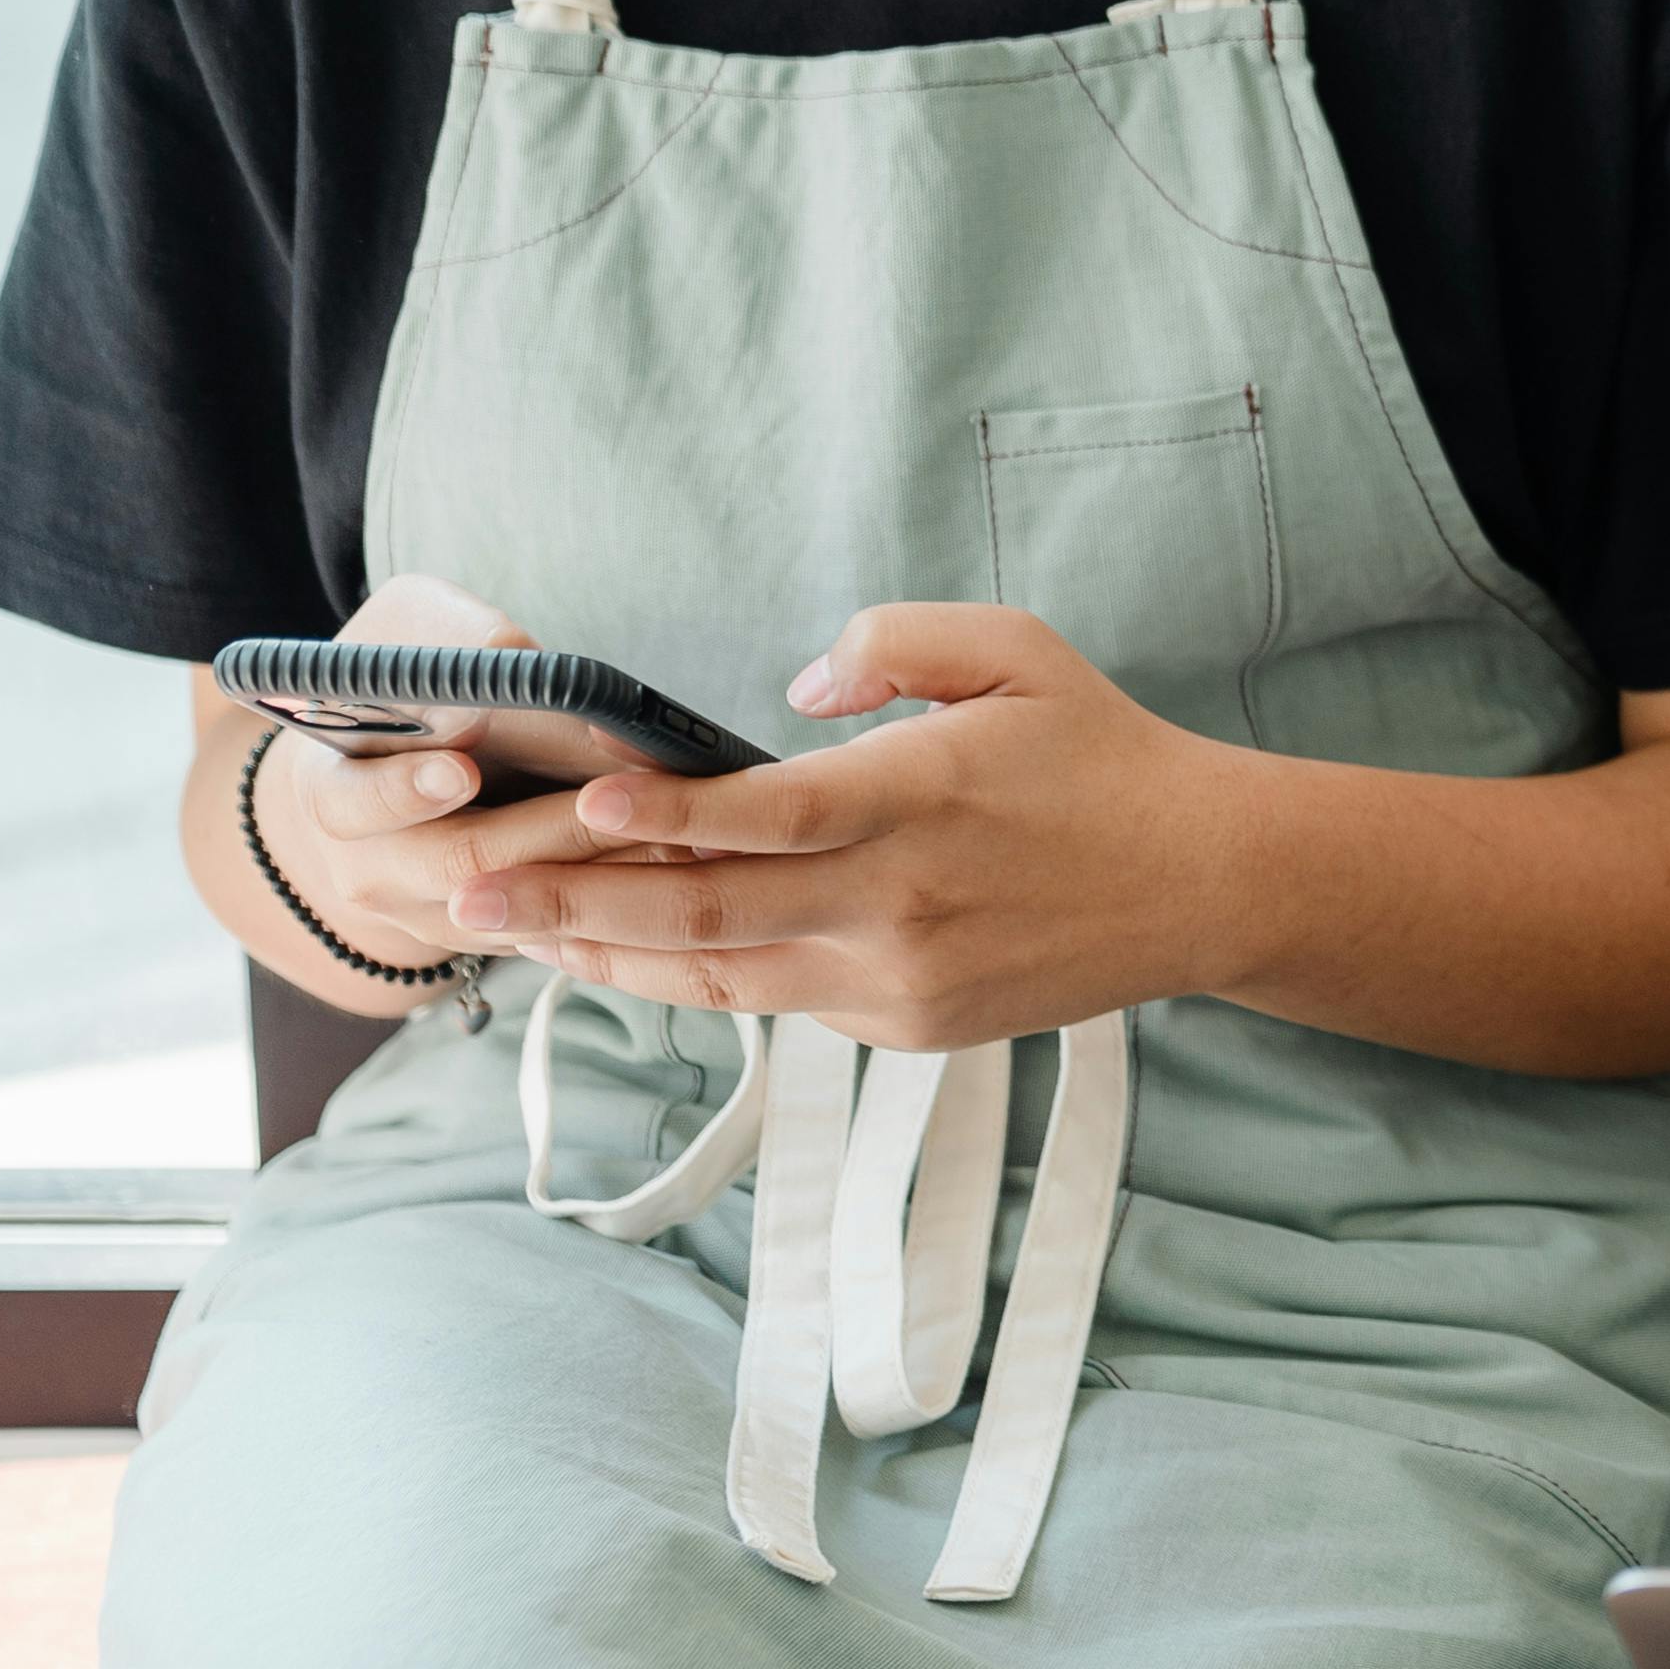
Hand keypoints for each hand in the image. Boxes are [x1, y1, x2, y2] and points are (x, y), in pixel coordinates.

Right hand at [252, 577, 679, 973]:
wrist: (379, 777)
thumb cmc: (399, 687)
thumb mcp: (407, 636)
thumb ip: (451, 644)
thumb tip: (519, 666)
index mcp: (332, 792)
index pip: (358, 801)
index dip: (408, 788)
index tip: (463, 768)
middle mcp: (370, 868)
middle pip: (461, 863)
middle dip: (546, 828)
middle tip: (613, 800)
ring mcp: (429, 914)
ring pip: (521, 907)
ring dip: (600, 869)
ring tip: (672, 830)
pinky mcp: (491, 936)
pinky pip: (554, 932)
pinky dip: (614, 901)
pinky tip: (674, 860)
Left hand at [454, 603, 1260, 1049]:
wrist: (1204, 882)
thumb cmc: (1103, 755)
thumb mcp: (1019, 650)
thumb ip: (897, 643)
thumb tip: (793, 688)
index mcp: (922, 800)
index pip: (772, 817)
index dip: (669, 817)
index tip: (582, 802)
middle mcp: (899, 903)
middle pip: (712, 916)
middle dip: (576, 903)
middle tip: (465, 896)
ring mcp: (898, 979)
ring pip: (723, 976)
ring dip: (606, 954)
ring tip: (508, 934)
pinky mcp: (907, 1025)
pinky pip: (778, 999)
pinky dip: (692, 976)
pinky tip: (622, 951)